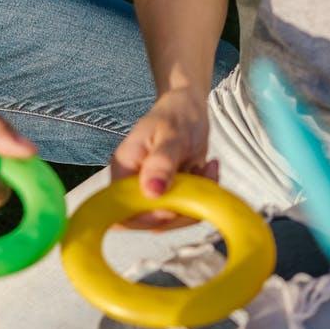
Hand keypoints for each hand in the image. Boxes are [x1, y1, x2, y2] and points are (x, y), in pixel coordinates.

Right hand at [110, 89, 217, 229]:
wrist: (189, 107)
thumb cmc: (175, 114)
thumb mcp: (170, 134)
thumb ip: (161, 162)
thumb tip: (152, 192)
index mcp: (124, 171)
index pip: (121, 211)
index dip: (145, 218)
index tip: (172, 206)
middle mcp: (134, 185)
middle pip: (147, 221)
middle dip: (179, 211)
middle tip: (198, 180)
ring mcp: (153, 192)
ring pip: (171, 220)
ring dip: (196, 202)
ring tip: (206, 170)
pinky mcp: (171, 195)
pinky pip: (186, 210)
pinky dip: (203, 196)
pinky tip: (207, 170)